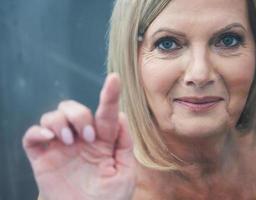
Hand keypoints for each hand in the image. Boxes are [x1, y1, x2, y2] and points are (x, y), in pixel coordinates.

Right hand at [23, 73, 135, 199]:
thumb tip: (121, 115)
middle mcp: (80, 139)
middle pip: (74, 108)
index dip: (110, 95)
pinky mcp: (42, 158)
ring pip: (52, 116)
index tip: (115, 78)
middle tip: (88, 136)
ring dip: (60, 122)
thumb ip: (124, 144)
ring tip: (69, 142)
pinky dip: (36, 132)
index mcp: (102, 141)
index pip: (106, 113)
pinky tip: (49, 139)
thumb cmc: (109, 197)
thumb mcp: (125, 172)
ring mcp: (60, 147)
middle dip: (80, 115)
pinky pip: (31, 137)